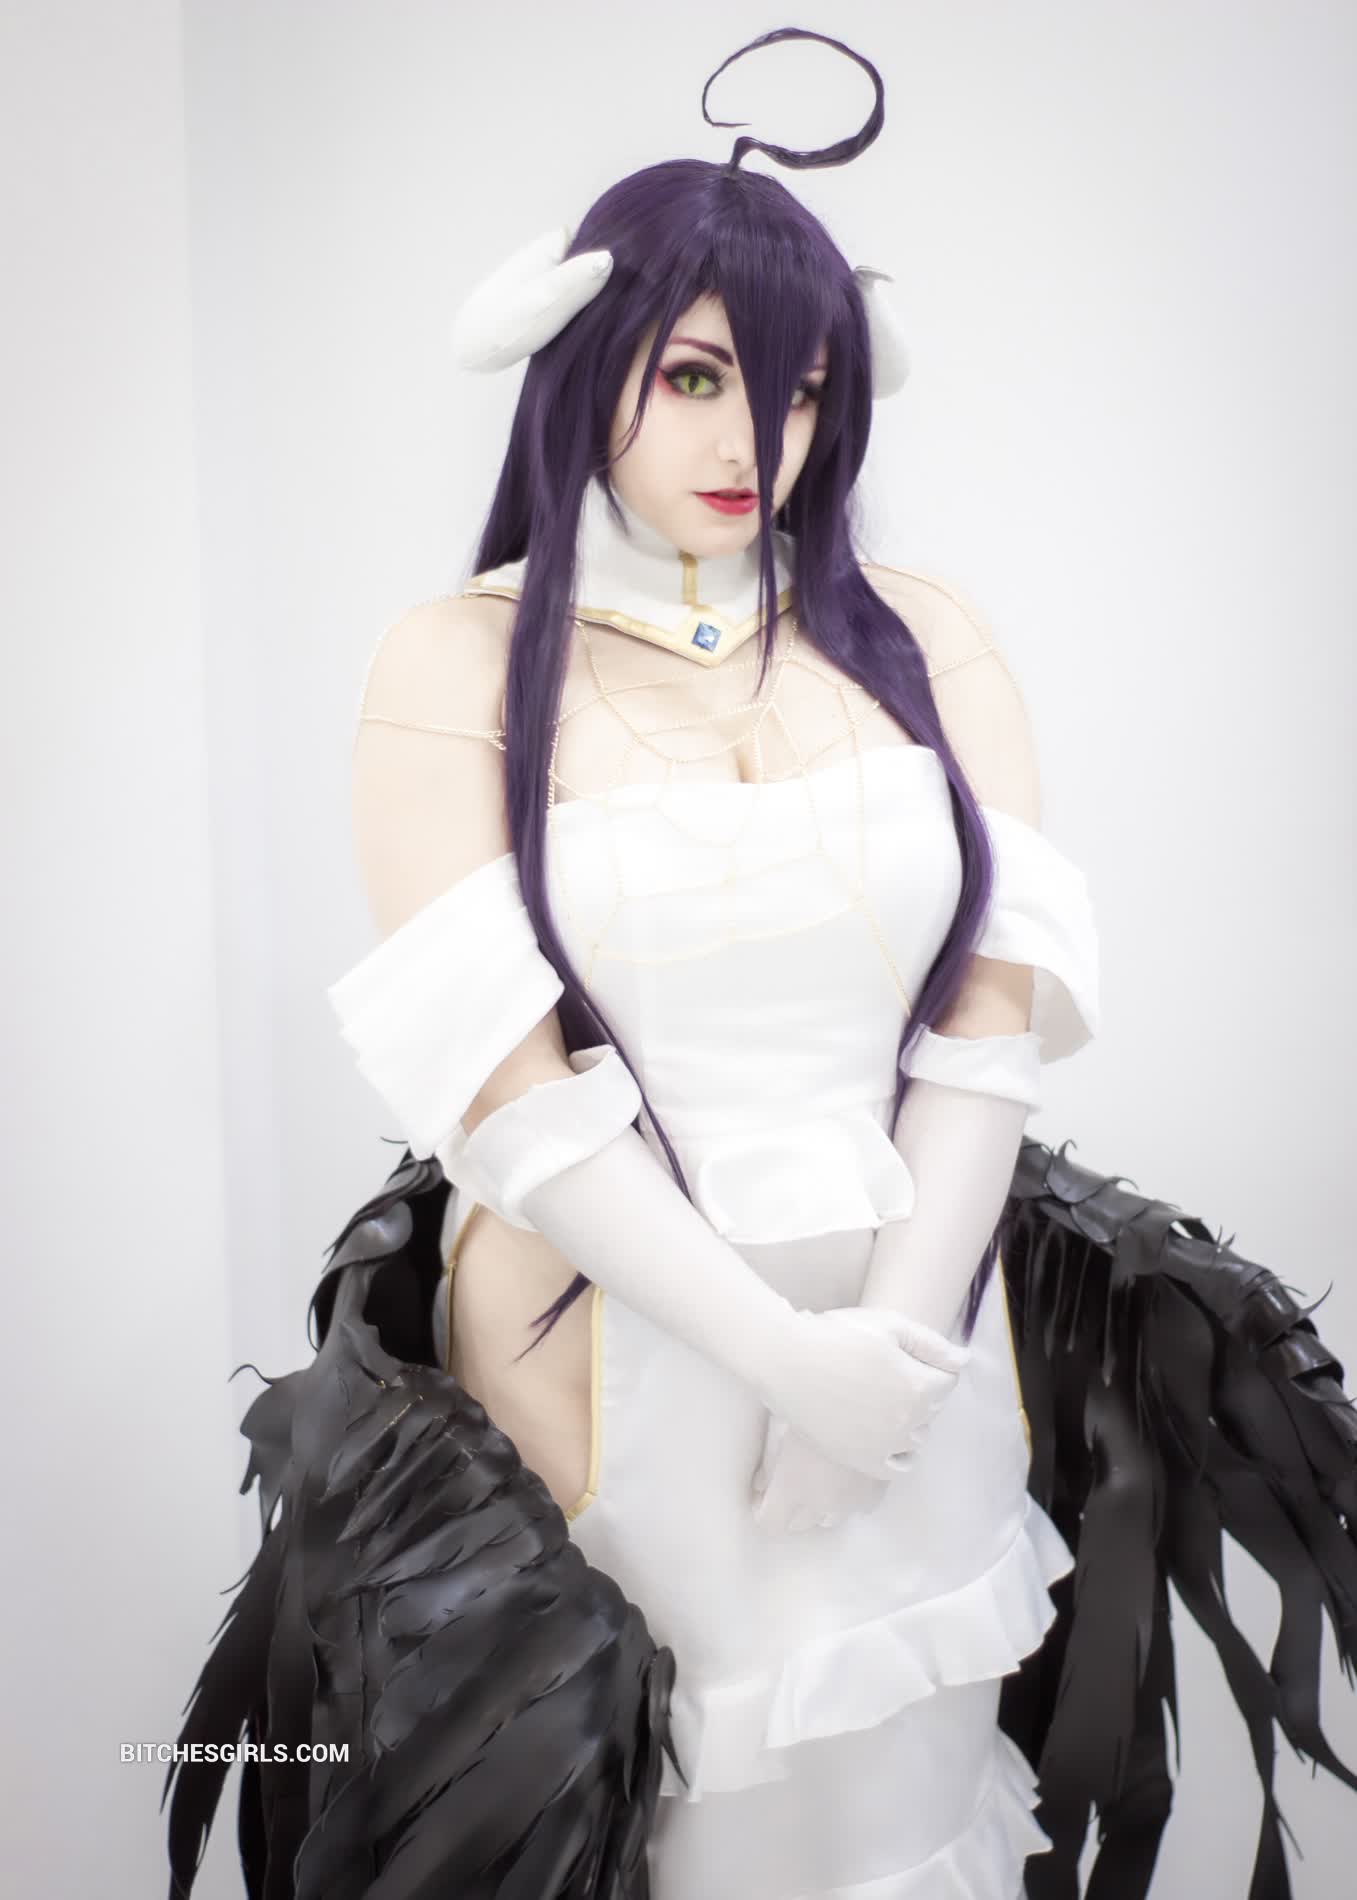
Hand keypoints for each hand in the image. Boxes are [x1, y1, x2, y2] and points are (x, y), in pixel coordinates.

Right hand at [750, 1304, 970, 1480]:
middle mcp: (909, 1421)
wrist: (787, 1362)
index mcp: (919, 1387)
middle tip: (889, 1371)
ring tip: (883, 1399)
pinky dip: (899, 1454)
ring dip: (910, 1420)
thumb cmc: (837, 1335)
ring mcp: (885, 1445)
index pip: (948, 1380)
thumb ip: (933, 1346)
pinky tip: (884, 1434)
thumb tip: (964, 1362)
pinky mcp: (862, 1460)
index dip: (931, 1363)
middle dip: (921, 1390)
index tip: (905, 1354)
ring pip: (917, 1437)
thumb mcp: (890, 1326)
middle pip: (932, 1408)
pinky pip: (897, 1468)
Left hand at [751, 1413, 892, 1534]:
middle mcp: (820, 1504)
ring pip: (829, 1519)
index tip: (762, 1496)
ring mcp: (850, 1502)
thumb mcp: (781, 1427)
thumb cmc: (814, 1406)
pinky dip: (849, 1499)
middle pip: (798, 1524)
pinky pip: (857, 1508)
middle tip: (788, 1482)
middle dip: (788, 1510)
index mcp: (792, 1489)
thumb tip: (761, 1484)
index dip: (762, 1511)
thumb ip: (769, 1463)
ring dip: (819, 1507)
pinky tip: (848, 1477)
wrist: (868, 1403)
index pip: (770, 1523)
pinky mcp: (876, 1493)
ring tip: (819, 1479)